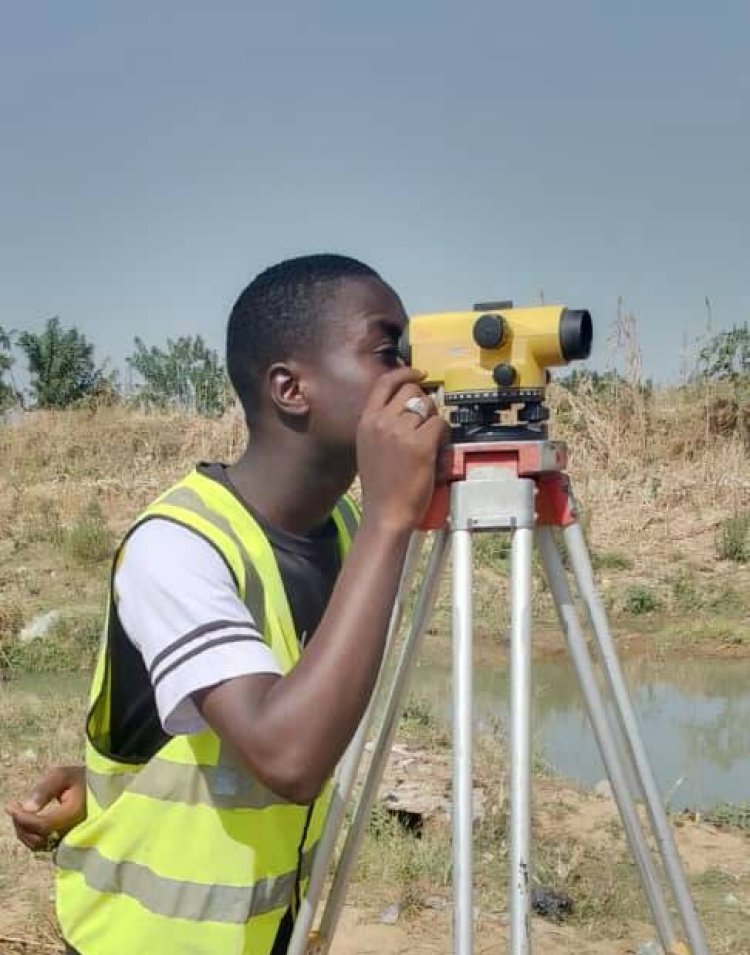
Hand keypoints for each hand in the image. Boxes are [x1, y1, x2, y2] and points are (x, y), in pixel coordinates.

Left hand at [5, 764, 86, 850]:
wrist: (105, 789)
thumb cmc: (82, 780)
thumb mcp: (63, 775)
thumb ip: (44, 789)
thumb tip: (26, 807)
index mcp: (74, 814)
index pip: (42, 824)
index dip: (23, 818)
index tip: (11, 806)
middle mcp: (73, 831)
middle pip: (38, 838)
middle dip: (21, 825)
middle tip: (15, 809)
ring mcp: (71, 839)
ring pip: (39, 845)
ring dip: (25, 832)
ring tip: (21, 815)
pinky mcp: (69, 843)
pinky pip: (45, 846)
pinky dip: (33, 837)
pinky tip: (31, 824)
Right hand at [357, 367, 449, 531]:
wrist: (386, 512)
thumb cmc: (381, 485)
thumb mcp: (369, 446)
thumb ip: (382, 423)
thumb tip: (406, 406)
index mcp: (366, 421)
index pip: (385, 382)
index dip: (405, 372)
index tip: (418, 372)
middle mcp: (381, 421)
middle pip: (412, 391)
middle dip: (424, 401)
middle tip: (427, 421)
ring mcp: (401, 432)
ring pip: (428, 406)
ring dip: (434, 419)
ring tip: (431, 439)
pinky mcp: (421, 444)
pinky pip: (440, 424)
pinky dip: (444, 435)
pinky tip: (437, 449)